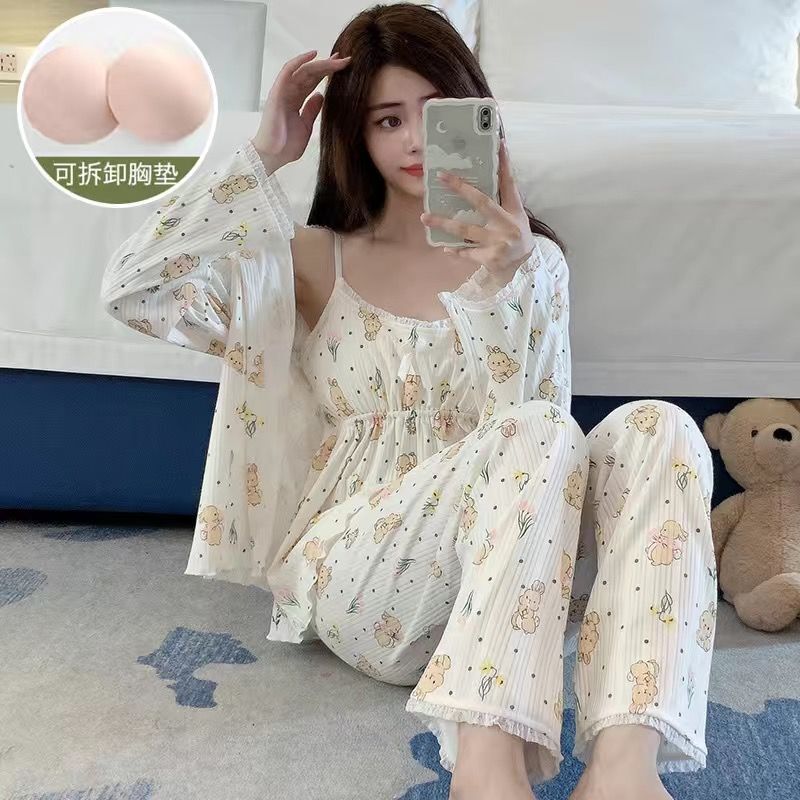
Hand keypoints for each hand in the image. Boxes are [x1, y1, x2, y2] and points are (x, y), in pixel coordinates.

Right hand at [251, 49, 350, 173]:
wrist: (273, 156)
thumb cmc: (286, 145)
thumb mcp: (306, 126)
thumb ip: (312, 110)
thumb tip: (321, 95)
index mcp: (296, 101)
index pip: (313, 82)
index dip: (327, 73)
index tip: (342, 67)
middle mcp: (289, 93)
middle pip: (310, 74)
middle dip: (328, 66)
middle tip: (345, 60)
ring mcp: (283, 91)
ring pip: (303, 70)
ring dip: (320, 64)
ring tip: (336, 59)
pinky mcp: (277, 92)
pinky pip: (288, 71)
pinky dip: (300, 61)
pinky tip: (313, 55)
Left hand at [420, 140, 534, 278]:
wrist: (522, 267)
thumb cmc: (516, 236)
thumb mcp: (516, 215)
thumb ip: (504, 197)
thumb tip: (492, 168)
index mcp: (514, 210)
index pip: (509, 183)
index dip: (505, 164)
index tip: (499, 144)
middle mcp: (506, 224)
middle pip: (481, 202)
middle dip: (461, 188)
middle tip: (441, 176)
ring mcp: (497, 242)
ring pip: (465, 231)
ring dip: (443, 224)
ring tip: (424, 217)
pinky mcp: (489, 258)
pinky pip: (466, 253)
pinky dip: (456, 251)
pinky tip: (445, 247)